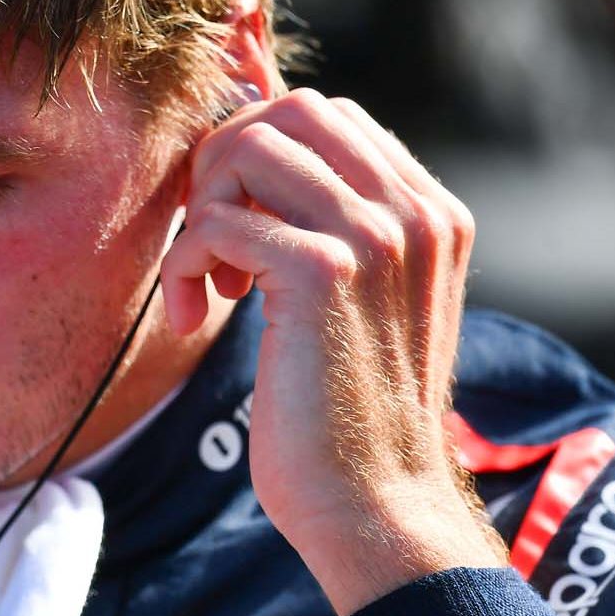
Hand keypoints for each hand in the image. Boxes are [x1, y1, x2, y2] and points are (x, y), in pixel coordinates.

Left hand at [161, 88, 504, 615]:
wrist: (377, 504)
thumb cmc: (350, 414)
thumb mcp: (358, 301)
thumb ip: (330, 226)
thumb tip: (245, 158)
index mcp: (432, 212)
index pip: (328, 116)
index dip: (257, 154)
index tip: (237, 227)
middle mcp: (414, 211)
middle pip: (288, 111)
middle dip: (225, 164)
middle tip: (213, 240)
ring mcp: (375, 237)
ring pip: (248, 148)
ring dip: (202, 211)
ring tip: (208, 282)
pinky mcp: (323, 272)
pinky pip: (214, 221)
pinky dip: (182, 264)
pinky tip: (191, 316)